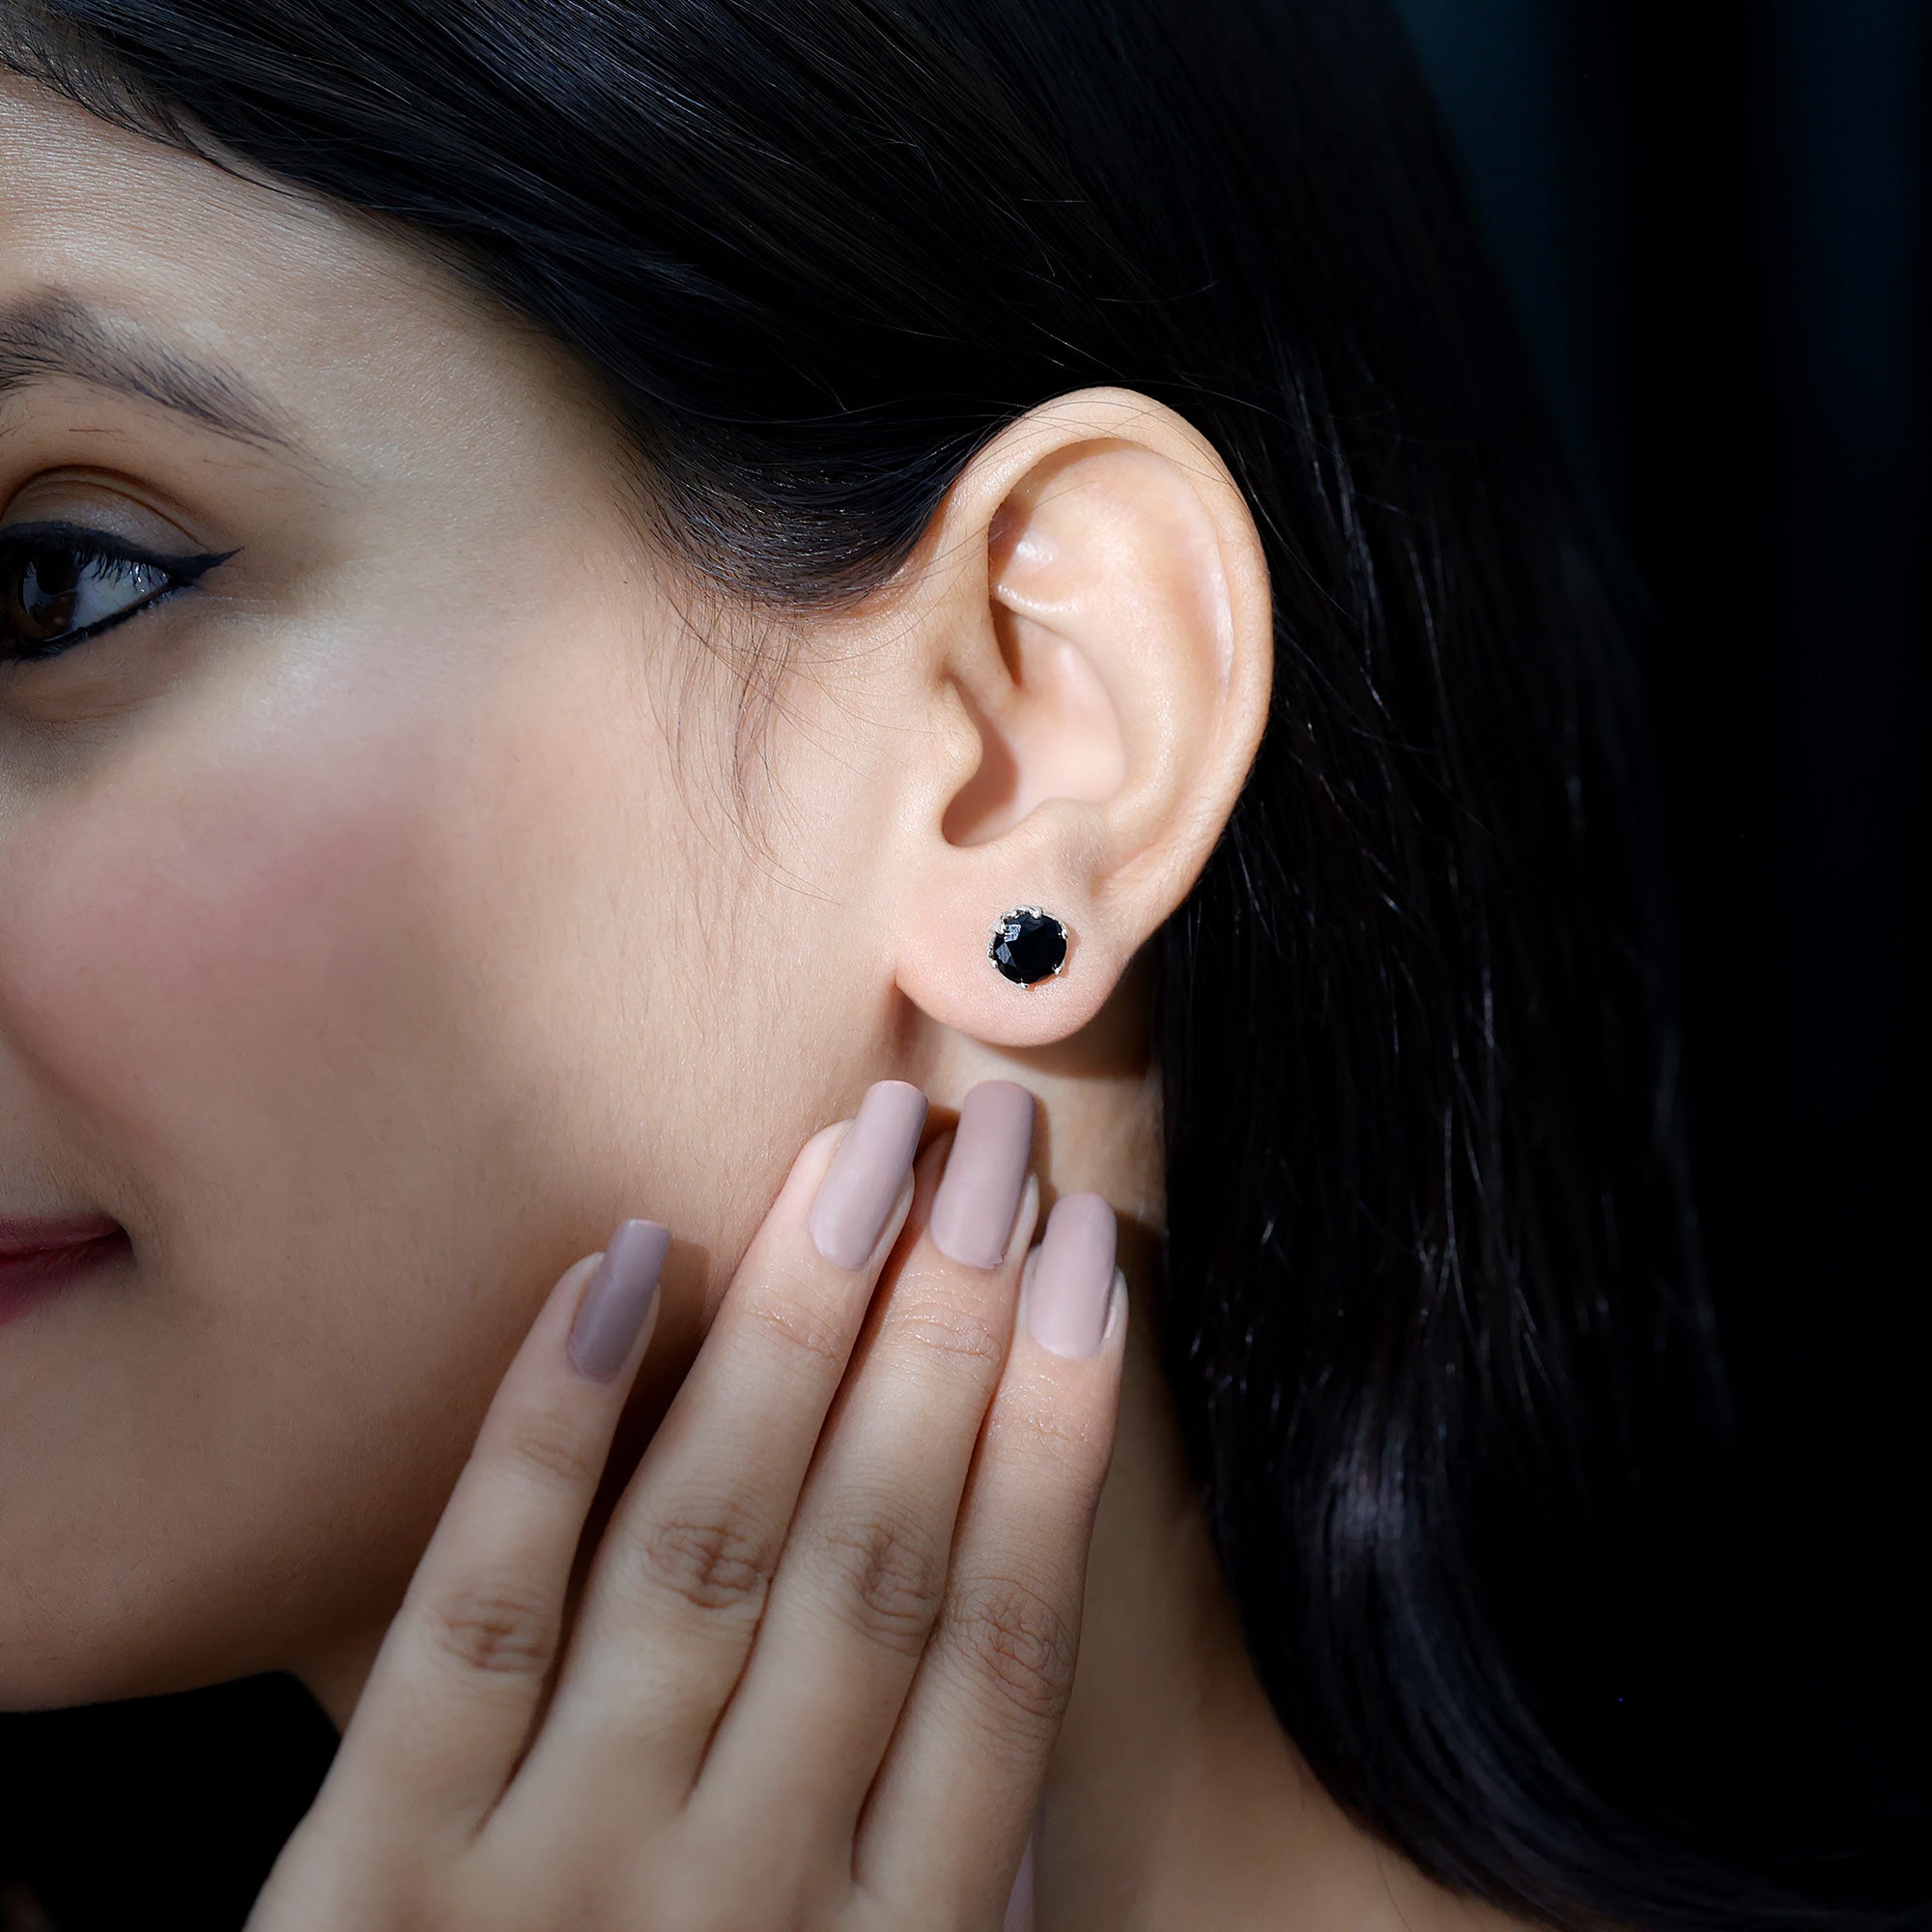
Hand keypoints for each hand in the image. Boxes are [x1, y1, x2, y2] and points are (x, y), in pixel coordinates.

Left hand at [248, 1078, 1125, 1930]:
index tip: (1089, 1262)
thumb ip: (943, 1881)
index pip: (1000, 1642)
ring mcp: (558, 1872)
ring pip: (708, 1545)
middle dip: (950, 1325)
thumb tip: (1015, 1632)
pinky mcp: (374, 1871)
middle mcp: (746, 1899)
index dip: (1055, 1435)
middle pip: (877, 1554)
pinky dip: (552, 1431)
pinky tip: (628, 1267)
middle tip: (996, 1141)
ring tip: (861, 1154)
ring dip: (798, 1328)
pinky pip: (477, 1610)